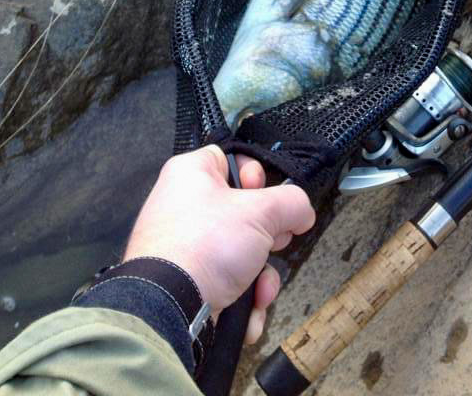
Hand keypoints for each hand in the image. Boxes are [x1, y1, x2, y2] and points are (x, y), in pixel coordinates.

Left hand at [123, 146, 314, 342]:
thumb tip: (302, 213)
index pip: (230, 159)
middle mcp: (183, 207)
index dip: (255, 175)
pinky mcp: (187, 284)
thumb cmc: (210, 243)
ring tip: (261, 290)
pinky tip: (247, 312)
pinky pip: (226, 284)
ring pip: (240, 254)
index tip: (264, 195)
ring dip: (260, 277)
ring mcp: (184, 249)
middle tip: (273, 243)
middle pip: (243, 213)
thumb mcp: (262, 211)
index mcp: (190, 175)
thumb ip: (293, 203)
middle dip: (268, 238)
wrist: (170, 309)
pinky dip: (242, 299)